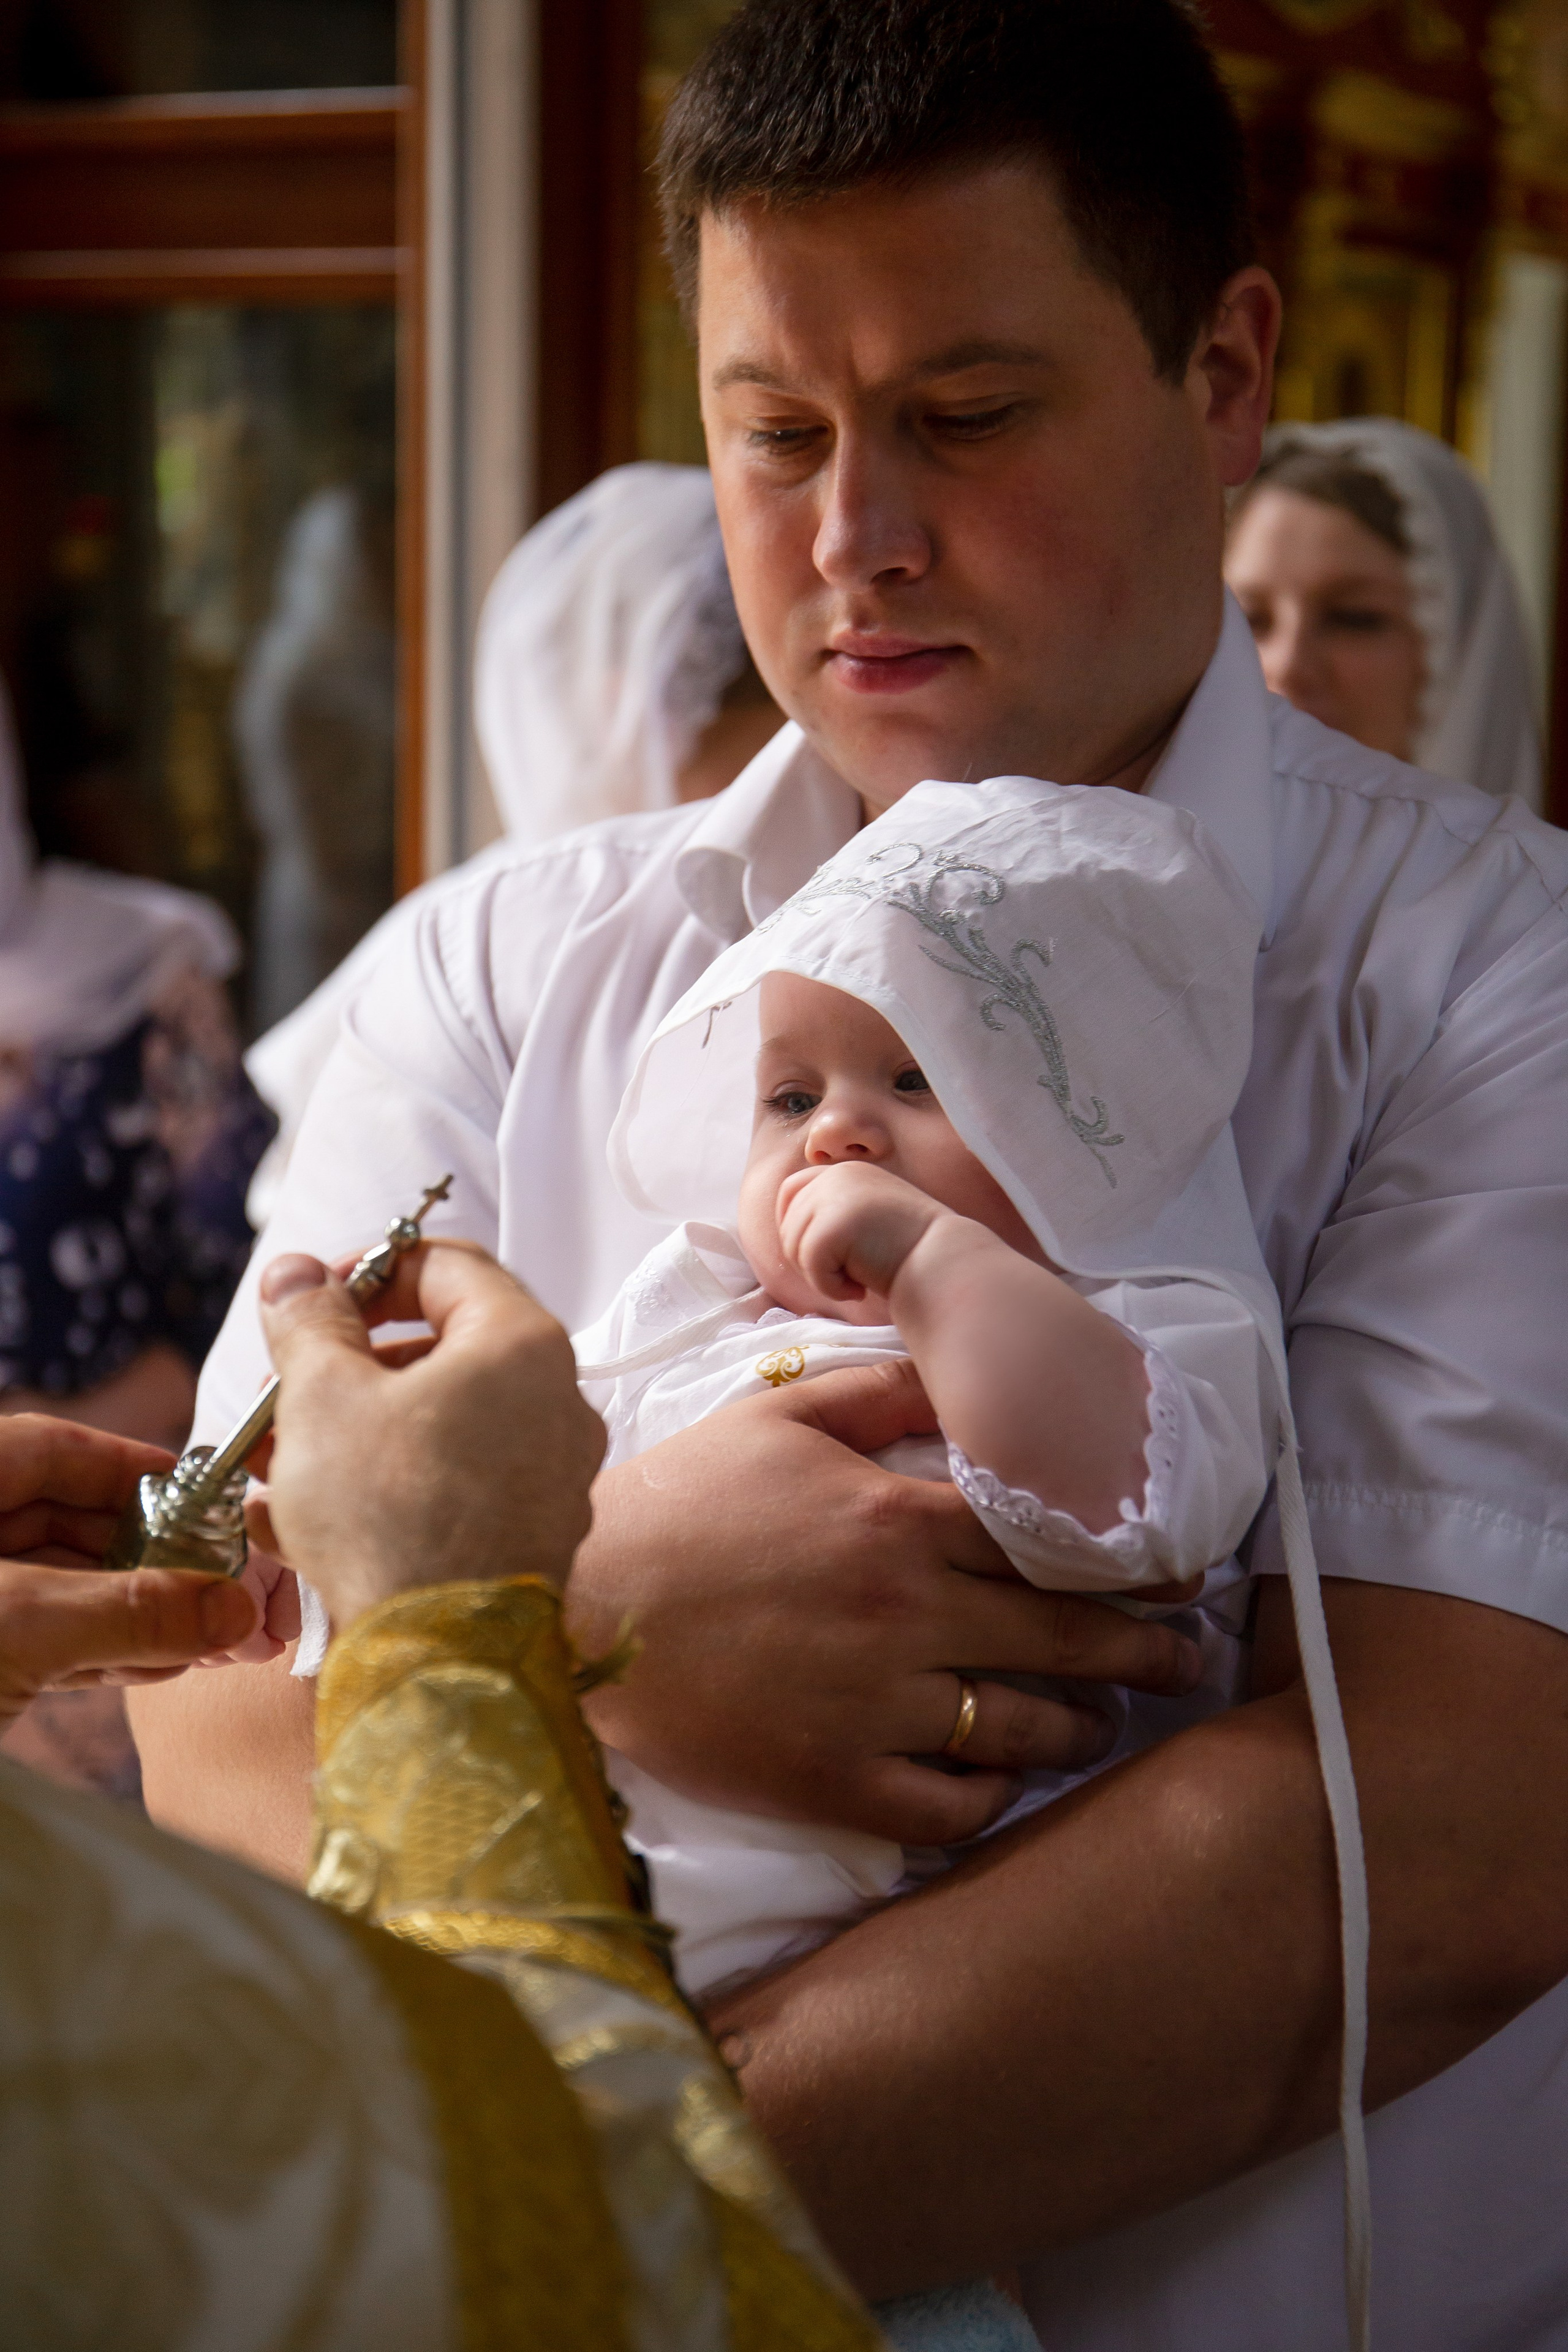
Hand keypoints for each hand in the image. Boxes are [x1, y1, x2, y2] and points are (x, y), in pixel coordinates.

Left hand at [0, 1413, 258, 1726]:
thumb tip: (234, 1609)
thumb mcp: (15, 1625)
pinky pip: (41, 1639)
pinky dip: (101, 1652)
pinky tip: (160, 1665)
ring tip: (208, 1638)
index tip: (203, 1498)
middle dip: (151, 1559)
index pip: (53, 1447)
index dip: (133, 1468)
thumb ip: (129, 1612)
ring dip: (138, 1616)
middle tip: (221, 1589)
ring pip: (61, 1588)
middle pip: (68, 1522)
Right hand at [257, 1240, 604, 1628]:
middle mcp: (558, 1403)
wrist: (439, 1661)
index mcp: (523, 1345)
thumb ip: (310, 1321)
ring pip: (439, 1424)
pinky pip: (452, 1486)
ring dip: (352, 1431)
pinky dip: (385, 1487)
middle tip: (282, 1386)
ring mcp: (553, 1475)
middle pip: (443, 1348)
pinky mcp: (532, 1535)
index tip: (310, 1298)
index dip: (369, 1268)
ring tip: (272, 1462)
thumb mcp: (323, 1396)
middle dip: (347, 1366)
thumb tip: (297, 1273)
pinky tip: (306, 1520)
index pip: (448, 1263)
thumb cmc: (389, 1516)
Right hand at [569, 1360, 1201, 1845]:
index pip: (1050, 1543)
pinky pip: (948, 1808)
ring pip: (1021, 1731)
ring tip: (1106, 1727)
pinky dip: (991, 1802)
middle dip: (1146, 1653)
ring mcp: (874, 1705)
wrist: (573, 1606)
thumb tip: (962, 1373)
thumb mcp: (775, 1417)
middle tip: (1190, 1662)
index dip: (1128, 1562)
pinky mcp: (834, 1782)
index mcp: (897, 1520)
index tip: (1177, 1576)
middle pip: (1064, 1638)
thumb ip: (880, 1390)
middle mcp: (905, 1613)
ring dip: (1082, 1731)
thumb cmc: (677, 1504)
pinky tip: (1008, 1787)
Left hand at [776, 1162, 942, 1304]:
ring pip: (793, 1247)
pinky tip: (860, 1288)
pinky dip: (830, 1287)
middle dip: (811, 1260)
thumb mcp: (866, 1216)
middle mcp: (837, 1175)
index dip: (794, 1227)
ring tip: (859, 1278)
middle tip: (850, 1273)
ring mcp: (835, 1196)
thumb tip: (785, 1232)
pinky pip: (809, 1264)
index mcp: (845, 1171)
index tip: (823, 1254)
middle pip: (788, 1226)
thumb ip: (831, 1211)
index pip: (790, 1191)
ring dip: (822, 1276)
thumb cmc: (909, 1251)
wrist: (944, 1262)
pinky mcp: (834, 1224)